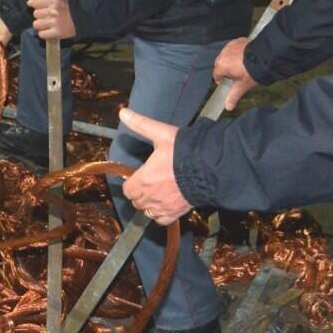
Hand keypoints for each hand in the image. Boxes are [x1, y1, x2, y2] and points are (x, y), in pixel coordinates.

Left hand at [28, 0, 75, 40]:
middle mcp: (54, 10)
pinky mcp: (57, 32)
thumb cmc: (70, 8)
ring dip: (41, 25)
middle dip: (40, 15)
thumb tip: (31, 1)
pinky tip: (50, 30)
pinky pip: (42, 34)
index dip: (35, 5)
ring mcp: (55, 22)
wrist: (83, 19)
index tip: (37, 6)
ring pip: (36, 24)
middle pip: (35, 13)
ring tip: (49, 23)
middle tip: (48, 16)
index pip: (35, 2)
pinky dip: (45, 34)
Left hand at [120, 108, 192, 225]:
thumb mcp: (161, 134)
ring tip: (156, 193)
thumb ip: (141, 125)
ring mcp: (164, 206)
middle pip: (136, 202)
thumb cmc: (184, 152)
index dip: (131, 183)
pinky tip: (165, 204)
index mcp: (143, 179)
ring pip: (148, 212)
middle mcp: (151, 196)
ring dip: (149, 204)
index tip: (138, 176)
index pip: (128, 189)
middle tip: (148, 182)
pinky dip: (160, 214)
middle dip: (139, 193)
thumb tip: (123, 113)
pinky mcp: (176, 213)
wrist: (209, 169)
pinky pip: (161, 220)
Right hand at [213, 37, 256, 110]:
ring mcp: (230, 46)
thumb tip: (227, 106)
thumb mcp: (242, 86)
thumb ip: (233, 96)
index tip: (229, 82)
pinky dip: (238, 52)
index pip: (217, 75)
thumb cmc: (252, 72)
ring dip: (232, 60)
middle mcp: (223, 54)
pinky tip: (246, 57)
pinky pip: (234, 48)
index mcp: (221, 65)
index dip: (223, 80)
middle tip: (238, 75)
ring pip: (227, 56)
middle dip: (228, 70)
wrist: (265, 57)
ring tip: (243, 66)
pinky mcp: (238, 40)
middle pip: (221, 64)